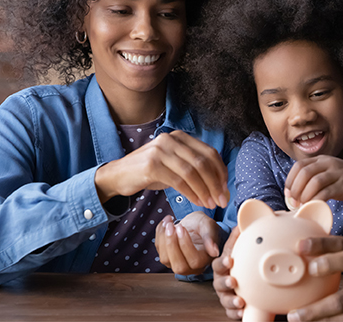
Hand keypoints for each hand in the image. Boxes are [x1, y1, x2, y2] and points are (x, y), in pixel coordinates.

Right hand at [94, 130, 228, 207]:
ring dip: (205, 190)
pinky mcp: (152, 165)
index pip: (209, 153)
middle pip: (203, 162)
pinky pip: (179, 181)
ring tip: (210, 204)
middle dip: (216, 184)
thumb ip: (194, 169)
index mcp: (180, 137)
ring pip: (193, 172)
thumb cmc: (150, 173)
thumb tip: (220, 185)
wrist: (117, 175)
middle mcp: (171, 139)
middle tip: (222, 201)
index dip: (221, 172)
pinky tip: (197, 202)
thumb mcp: (174, 165)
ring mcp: (160, 150)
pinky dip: (191, 193)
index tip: (225, 189)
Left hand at [154, 211, 219, 275]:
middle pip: (179, 266)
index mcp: (205, 260)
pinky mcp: (167, 257)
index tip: (181, 227)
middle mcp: (191, 267)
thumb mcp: (209, 226)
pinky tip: (165, 223)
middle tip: (171, 226)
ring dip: (163, 239)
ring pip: (165, 259)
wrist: (194, 224)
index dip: (186, 245)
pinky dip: (159, 235)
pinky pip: (159, 250)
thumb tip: (214, 251)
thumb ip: (211, 237)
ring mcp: (177, 263)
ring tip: (168, 223)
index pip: (195, 261)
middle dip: (172, 245)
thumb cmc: (203, 225)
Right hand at [212, 227, 244, 319]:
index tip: (230, 260)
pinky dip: (236, 313)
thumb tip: (242, 222)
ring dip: (231, 300)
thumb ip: (237, 236)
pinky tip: (243, 313)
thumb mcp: (235, 247)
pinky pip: (230, 312)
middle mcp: (221, 280)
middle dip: (226, 283)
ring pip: (224, 299)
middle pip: (219, 283)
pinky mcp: (231, 306)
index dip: (223, 262)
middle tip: (233, 281)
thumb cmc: (235, 258)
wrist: (235, 271)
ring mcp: (225, 294)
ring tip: (240, 301)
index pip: (218, 263)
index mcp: (221, 266)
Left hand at [284, 156, 342, 206]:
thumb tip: (293, 194)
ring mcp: (338, 173)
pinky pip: (327, 192)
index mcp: (322, 160)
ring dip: (305, 196)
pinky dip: (317, 200)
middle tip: (294, 203)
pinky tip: (315, 207)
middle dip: (295, 189)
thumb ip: (313, 179)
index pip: (298, 166)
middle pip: (304, 172)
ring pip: (314, 182)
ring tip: (303, 206)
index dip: (290, 180)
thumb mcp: (329, 175)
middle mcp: (329, 163)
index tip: (288, 195)